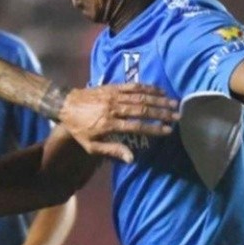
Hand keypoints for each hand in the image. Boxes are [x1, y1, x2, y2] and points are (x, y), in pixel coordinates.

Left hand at [59, 84, 178, 158]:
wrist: (66, 105)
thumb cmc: (80, 129)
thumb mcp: (92, 146)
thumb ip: (112, 151)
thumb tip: (132, 159)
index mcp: (109, 124)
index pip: (136, 126)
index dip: (154, 129)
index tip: (168, 131)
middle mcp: (114, 108)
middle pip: (142, 110)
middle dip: (162, 113)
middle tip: (177, 115)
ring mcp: (114, 95)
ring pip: (140, 96)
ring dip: (159, 99)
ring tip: (174, 103)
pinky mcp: (113, 87)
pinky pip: (133, 86)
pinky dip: (148, 88)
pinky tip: (160, 91)